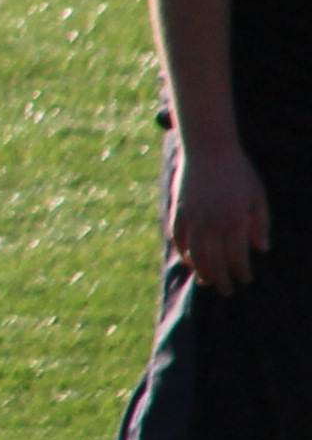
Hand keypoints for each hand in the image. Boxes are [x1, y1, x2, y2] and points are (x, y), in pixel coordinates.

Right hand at [173, 135, 272, 290]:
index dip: (241, 272)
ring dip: (200, 270)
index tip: (245, 280)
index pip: (237, 256)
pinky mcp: (177, 210)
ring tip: (206, 281)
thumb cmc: (239, 171)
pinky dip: (183, 252)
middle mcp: (211, 222)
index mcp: (234, 220)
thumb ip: (260, 223)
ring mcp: (192, 217)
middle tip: (226, 290)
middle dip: (221, 279)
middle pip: (214, 260)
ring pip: (194, 253)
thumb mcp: (258, 196)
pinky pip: (177, 238)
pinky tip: (189, 260)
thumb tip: (261, 249)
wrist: (208, 148)